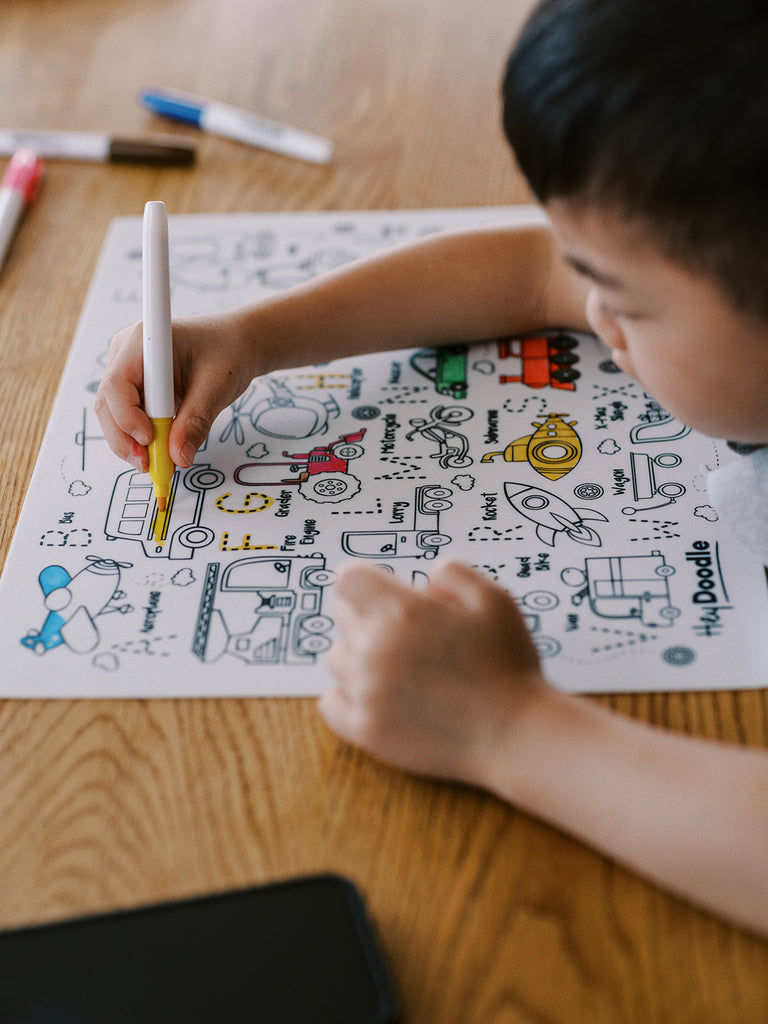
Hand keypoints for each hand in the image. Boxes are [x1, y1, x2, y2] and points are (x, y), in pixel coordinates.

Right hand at [95, 310, 258, 470]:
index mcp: (146, 341)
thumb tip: (179, 458)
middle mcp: (127, 353)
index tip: (149, 441)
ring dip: (132, 443)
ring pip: (114, 415)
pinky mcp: (136, 387)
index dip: (127, 417)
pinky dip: (141, 438)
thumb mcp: (217, 387)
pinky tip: (160, 451)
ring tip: (159, 463)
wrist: (237, 343)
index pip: (117, 384)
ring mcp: (128, 370)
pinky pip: (128, 417)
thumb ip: (196, 422)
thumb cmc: (228, 352)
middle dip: (125, 439)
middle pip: (109, 404)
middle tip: (150, 466)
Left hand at [319, 560, 550, 786]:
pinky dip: (345, 696)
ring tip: (394, 664)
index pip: (349, 580)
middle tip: (402, 629)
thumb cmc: (508, 664)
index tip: (380, 589)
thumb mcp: (494, 599)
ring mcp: (366, 692)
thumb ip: (453, 574)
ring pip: (337, 658)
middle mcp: (375, 648)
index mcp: (402, 611)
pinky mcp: (366, 730)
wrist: (513, 734)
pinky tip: (373, 694)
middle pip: (342, 616)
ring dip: (358, 654)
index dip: (365, 581)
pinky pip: (330, 704)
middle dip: (367, 613)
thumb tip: (424, 579)